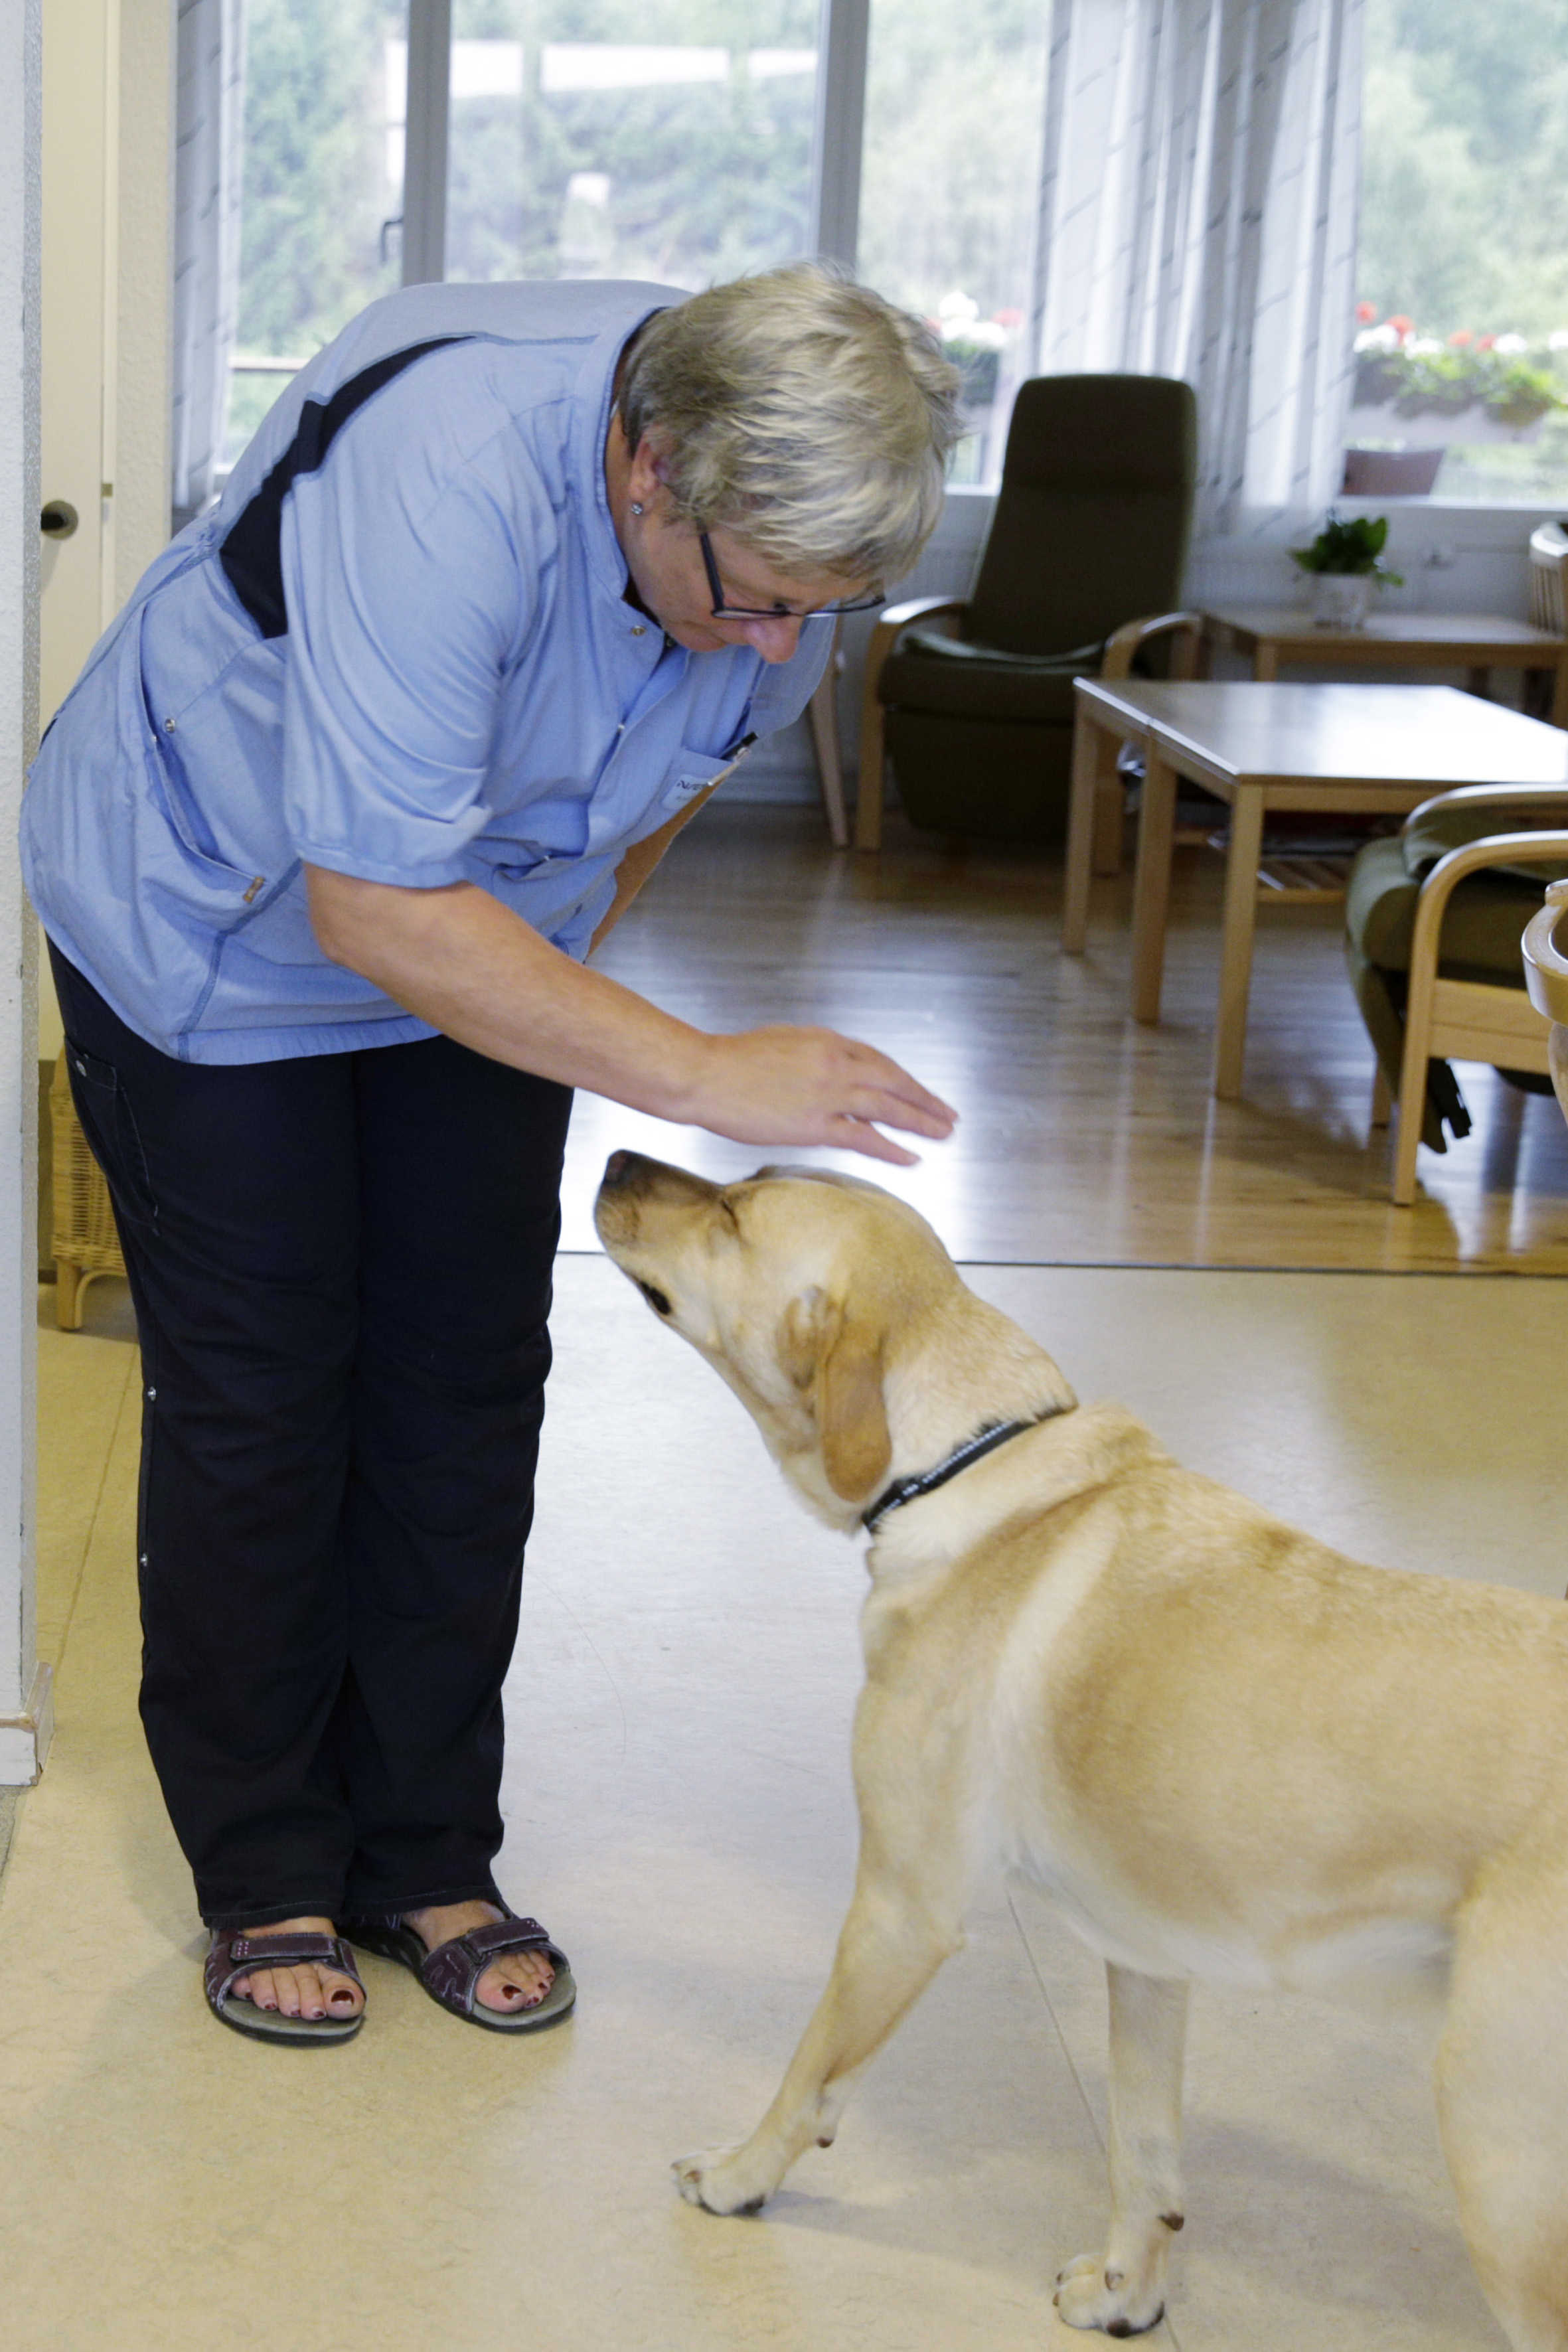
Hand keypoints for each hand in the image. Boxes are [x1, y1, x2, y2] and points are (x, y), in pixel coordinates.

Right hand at [682, 1026, 955, 1166]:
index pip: (879, 1061)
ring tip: (943, 1133)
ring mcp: (829, 1094)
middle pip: (894, 1082)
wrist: (705, 1074)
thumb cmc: (732, 1059)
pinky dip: (892, 1148)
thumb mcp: (783, 1041)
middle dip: (924, 1100)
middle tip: (947, 1115)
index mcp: (829, 1041)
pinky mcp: (816, 1124)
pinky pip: (865, 1136)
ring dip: (921, 1121)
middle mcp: (837, 1064)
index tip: (919, 1092)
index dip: (903, 1080)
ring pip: (889, 1107)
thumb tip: (832, 1069)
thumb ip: (814, 1054)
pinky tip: (912, 1157)